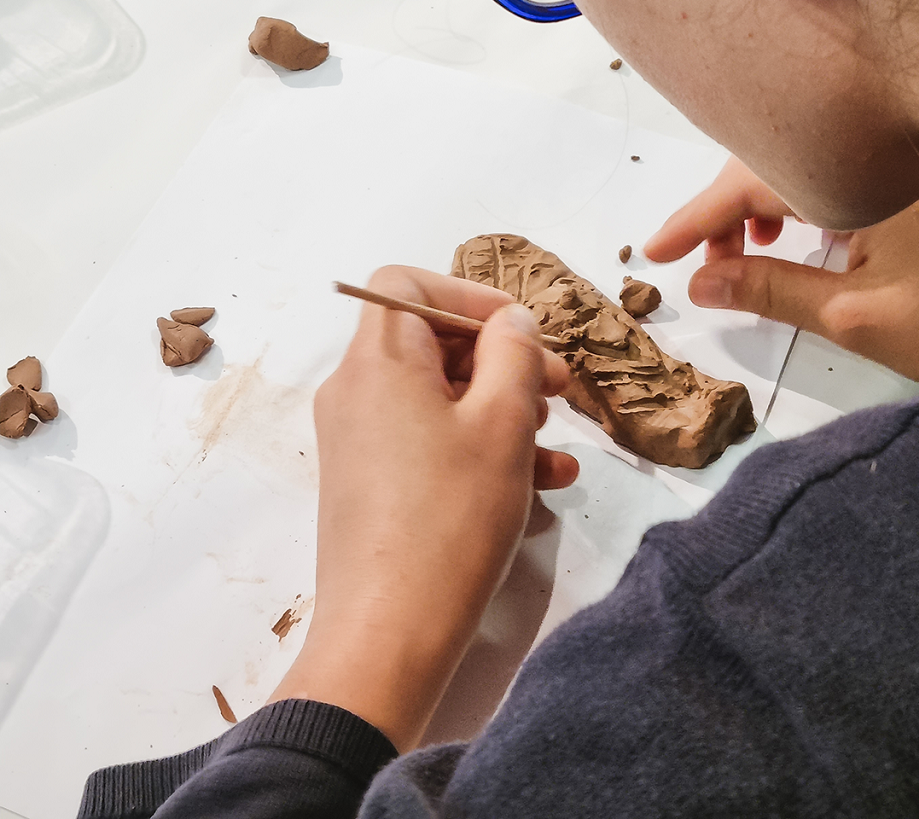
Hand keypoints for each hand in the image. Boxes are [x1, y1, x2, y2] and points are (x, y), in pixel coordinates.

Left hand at [268, 266, 577, 750]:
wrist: (388, 637)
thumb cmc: (449, 517)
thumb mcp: (502, 423)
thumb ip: (514, 354)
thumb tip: (510, 322)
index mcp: (377, 360)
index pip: (407, 284)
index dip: (468, 293)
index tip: (521, 332)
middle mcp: (356, 391)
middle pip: (430, 341)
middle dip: (502, 358)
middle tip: (560, 389)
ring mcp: (359, 441)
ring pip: (438, 397)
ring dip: (503, 409)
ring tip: (555, 445)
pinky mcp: (371, 485)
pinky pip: (429, 442)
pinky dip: (480, 448)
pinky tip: (542, 485)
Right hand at [645, 157, 918, 383]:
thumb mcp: (854, 318)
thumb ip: (771, 292)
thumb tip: (702, 283)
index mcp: (860, 184)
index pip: (752, 183)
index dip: (696, 218)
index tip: (656, 251)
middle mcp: (874, 166)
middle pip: (769, 164)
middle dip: (722, 213)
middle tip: (700, 267)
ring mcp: (894, 175)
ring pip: (795, 172)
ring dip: (754, 210)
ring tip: (742, 261)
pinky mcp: (907, 192)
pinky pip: (826, 182)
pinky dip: (790, 209)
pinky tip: (789, 243)